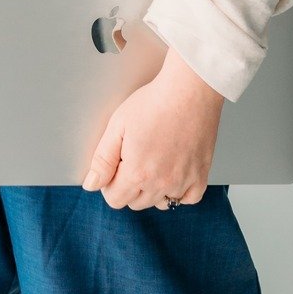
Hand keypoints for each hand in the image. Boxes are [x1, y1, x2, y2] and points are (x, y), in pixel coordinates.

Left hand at [81, 49, 225, 209]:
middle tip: (135, 158)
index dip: (110, 184)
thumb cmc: (154, 102)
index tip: (116, 165)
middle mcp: (160, 183)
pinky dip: (179, 192)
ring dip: (153, 190)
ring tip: (154, 162)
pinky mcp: (201, 175)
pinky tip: (174, 174)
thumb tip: (92, 185)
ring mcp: (183, 181)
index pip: (115, 199)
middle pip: (136, 203)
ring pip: (160, 203)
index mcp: (136, 173)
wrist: (190, 90)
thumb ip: (102, 160)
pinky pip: (187, 199)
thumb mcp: (117, 126)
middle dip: (129, 186)